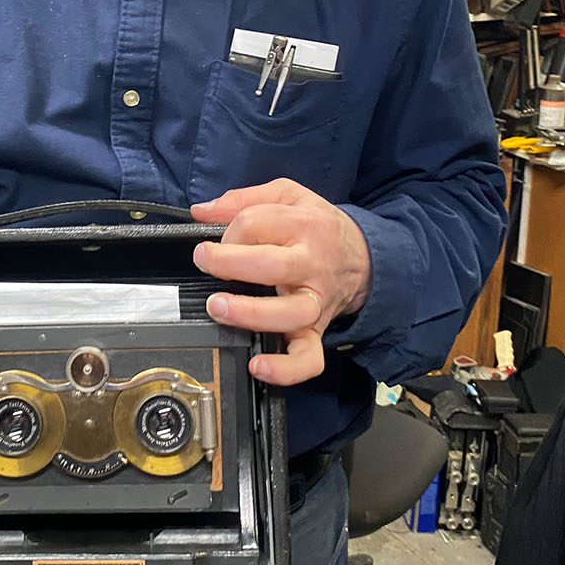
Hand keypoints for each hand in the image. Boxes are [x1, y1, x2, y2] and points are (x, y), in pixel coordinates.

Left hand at [190, 178, 370, 386]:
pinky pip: (307, 358)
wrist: (363, 257)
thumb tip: (201, 212)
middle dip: (230, 264)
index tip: (218, 240)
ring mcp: (315, 301)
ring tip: (219, 308)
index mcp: (305, 225)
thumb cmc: (317, 227)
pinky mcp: (316, 331)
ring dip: (250, 313)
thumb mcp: (288, 196)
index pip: (257, 223)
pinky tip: (258, 365)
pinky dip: (284, 369)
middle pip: (272, 265)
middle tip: (205, 262)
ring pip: (289, 313)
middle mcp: (312, 264)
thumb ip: (243, 199)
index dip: (228, 231)